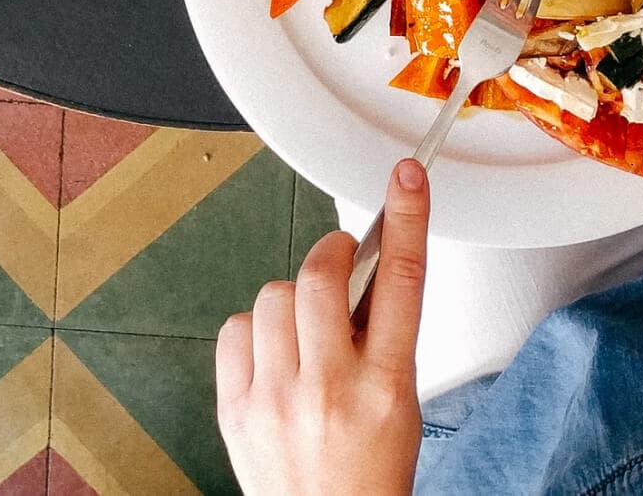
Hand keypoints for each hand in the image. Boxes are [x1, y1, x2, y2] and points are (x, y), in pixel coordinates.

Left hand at [216, 159, 428, 495]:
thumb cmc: (368, 474)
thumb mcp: (401, 402)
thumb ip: (386, 333)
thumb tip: (368, 265)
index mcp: (385, 386)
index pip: (402, 280)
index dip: (406, 218)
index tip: (405, 177)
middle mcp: (330, 389)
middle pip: (321, 275)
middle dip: (332, 254)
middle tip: (340, 261)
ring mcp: (277, 400)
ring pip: (274, 294)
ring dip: (293, 298)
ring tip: (307, 328)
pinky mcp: (236, 410)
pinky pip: (236, 328)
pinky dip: (256, 330)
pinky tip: (274, 353)